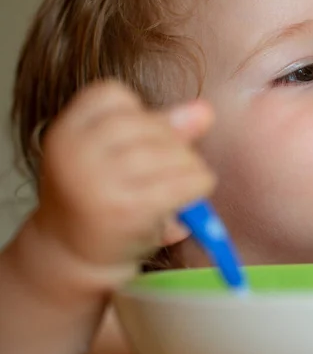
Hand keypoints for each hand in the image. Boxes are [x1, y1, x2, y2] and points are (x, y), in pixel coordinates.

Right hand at [30, 81, 215, 287]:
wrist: (70, 259)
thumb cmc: (99, 198)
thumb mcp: (114, 154)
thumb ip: (161, 126)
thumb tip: (205, 110)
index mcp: (66, 131)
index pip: (112, 94)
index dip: (137, 114)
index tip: (139, 139)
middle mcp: (77, 153)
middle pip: (149, 124)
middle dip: (173, 143)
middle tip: (171, 167)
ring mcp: (100, 182)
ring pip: (172, 152)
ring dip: (189, 166)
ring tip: (181, 182)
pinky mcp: (129, 210)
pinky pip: (184, 182)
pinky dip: (198, 185)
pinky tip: (192, 194)